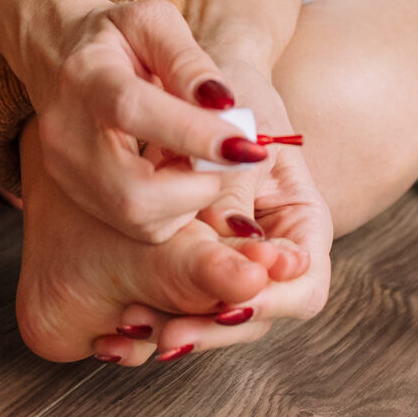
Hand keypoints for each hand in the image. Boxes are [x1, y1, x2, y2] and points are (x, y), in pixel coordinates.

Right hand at [26, 0, 278, 242]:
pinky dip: (172, 207)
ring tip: (199, 158)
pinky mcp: (75, 194)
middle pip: (134, 192)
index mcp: (87, 77)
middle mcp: (68, 134)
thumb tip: (225, 105)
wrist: (55, 53)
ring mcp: (67, 172)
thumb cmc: (116, 36)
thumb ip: (189, 61)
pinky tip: (176, 172)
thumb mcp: (155, 23)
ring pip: (139, 219)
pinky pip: (136, 224)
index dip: (193, 134)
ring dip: (189, 199)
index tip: (244, 144)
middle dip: (199, 186)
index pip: (134, 112)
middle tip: (229, 155)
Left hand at [103, 43, 334, 362]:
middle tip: (166, 338)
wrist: (201, 78)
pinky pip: (183, 302)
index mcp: (302, 223)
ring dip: (177, 330)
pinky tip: (113, 335)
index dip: (269, 304)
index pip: (303, 286)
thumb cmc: (232, 94)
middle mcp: (273, 250)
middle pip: (259, 313)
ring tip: (129, 335)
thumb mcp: (236, 136)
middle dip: (213, 330)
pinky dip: (155, 317)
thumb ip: (233, 191)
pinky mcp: (197, 260)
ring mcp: (235, 259)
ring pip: (217, 315)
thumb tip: (238, 240)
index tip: (226, 308)